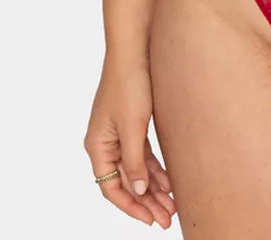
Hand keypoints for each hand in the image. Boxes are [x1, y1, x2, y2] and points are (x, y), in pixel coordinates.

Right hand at [84, 58, 175, 228]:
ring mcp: (118, 133)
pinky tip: (170, 179)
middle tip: (168, 217)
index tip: (151, 220)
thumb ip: (135, 161)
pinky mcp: (132, 122)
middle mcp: (104, 142)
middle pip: (125, 181)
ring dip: (154, 187)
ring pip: (136, 169)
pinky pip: (143, 153)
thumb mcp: (133, 127)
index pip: (111, 188)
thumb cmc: (130, 84)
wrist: (135, 49)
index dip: (131, 207)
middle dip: (146, 202)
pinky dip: (155, 168)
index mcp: (97, 145)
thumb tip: (139, 192)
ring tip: (173, 203)